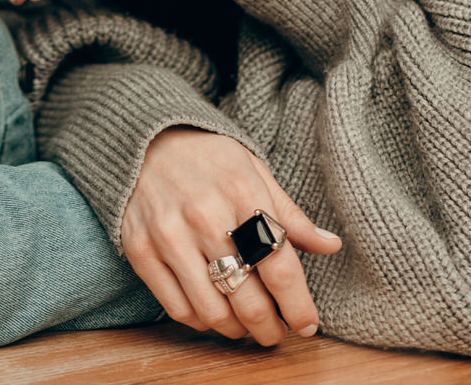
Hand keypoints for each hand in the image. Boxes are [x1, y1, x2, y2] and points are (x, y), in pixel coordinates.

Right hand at [121, 128, 340, 345]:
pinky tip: (214, 312)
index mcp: (241, 190)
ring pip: (212, 311)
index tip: (306, 324)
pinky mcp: (140, 249)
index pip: (279, 265)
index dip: (298, 305)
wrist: (144, 137)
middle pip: (247, 297)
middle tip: (276, 332)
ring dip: (236, 330)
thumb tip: (330, 245)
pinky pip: (178, 308)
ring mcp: (168, 234)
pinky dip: (201, 322)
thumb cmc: (208, 156)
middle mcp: (204, 214)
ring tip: (246, 325)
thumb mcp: (253, 170)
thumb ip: (288, 214)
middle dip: (269, 328)